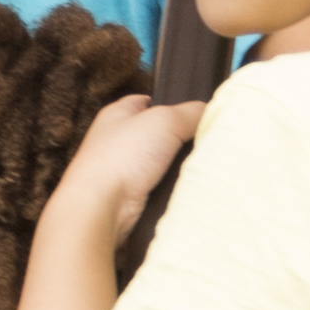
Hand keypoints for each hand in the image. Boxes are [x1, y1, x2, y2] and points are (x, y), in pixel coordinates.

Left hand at [56, 93, 207, 248]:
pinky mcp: (130, 195)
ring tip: (197, 166)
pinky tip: (183, 187)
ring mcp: (123, 169)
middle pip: (160, 134)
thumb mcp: (165, 120)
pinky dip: (171, 188)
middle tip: (204, 141)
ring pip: (162, 163)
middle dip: (181, 138)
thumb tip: (209, 113)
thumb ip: (191, 112)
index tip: (197, 111)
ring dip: (178, 166)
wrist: (100, 208)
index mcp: (119, 113)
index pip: (150, 101)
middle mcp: (118, 140)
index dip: (174, 104)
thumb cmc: (121, 158)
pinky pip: (159, 187)